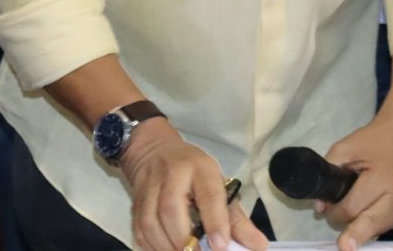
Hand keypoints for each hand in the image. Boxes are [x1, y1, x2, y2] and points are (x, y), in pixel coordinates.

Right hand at [119, 120, 267, 250]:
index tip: (220, 246)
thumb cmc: (193, 172)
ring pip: (151, 222)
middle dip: (184, 240)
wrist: (154, 151)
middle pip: (171, 209)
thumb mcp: (219, 185)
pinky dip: (153, 247)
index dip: (215, 221)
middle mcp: (171, 175)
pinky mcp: (134, 203)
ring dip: (167, 247)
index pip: (208, 194)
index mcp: (200, 169)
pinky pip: (139, 232)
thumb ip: (236, 219)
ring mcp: (148, 188)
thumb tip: (258, 246)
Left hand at [318, 117, 392, 250]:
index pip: (352, 209)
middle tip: (337, 222)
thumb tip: (320, 207)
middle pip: (367, 226)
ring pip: (378, 229)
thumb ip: (329, 172)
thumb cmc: (375, 138)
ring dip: (363, 224)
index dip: (334, 213)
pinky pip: (389, 224)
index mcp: (383, 178)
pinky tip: (373, 206)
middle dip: (347, 227)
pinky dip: (377, 220)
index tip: (326, 211)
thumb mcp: (346, 147)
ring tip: (357, 206)